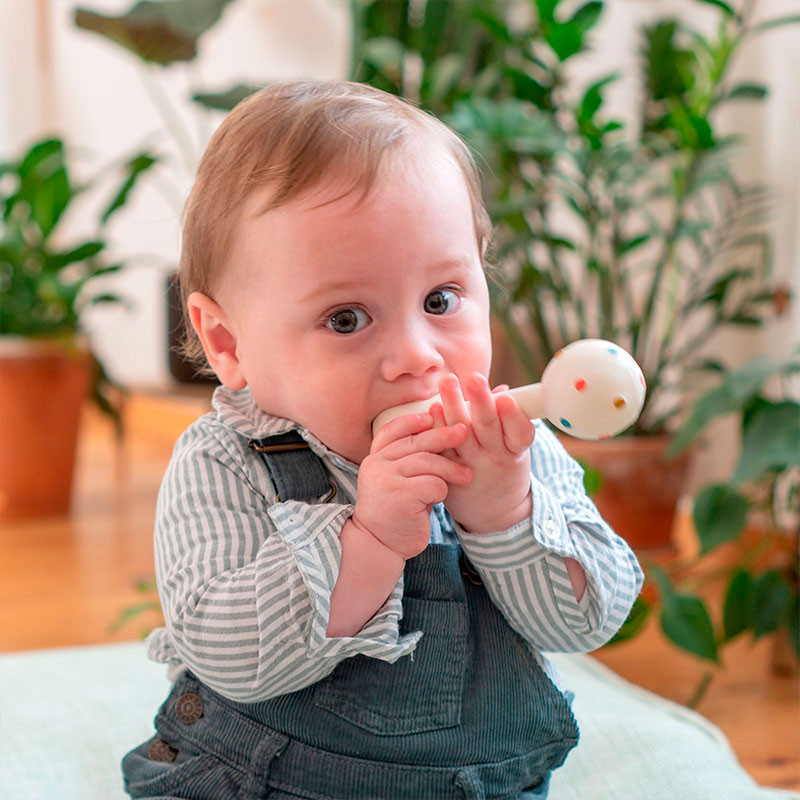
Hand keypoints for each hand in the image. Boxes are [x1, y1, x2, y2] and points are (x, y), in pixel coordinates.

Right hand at [352, 412, 471, 558]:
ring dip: (451, 468)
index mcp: (375, 458)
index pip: (392, 430)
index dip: (412, 421)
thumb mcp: (399, 480)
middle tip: (464, 432)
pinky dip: (442, 489)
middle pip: (416, 442)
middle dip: (443, 435)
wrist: (379, 544)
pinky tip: (441, 498)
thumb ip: (411, 460)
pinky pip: (432, 483)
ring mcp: (386, 479)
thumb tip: (440, 431)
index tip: (432, 416)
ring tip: (467, 475)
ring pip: (427, 462)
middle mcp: (377, 465)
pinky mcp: (400, 496)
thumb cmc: (396, 510)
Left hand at [431, 372, 534, 532]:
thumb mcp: (513, 447)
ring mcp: (472, 466)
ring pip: (462, 436)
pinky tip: (433, 409)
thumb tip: (502, 389)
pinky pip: (443, 448)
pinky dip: (437, 428)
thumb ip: (506, 419)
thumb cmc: (504, 467)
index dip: (514, 417)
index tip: (505, 398)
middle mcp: (495, 458)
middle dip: (481, 402)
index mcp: (516, 451)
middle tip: (473, 378)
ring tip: (447, 383)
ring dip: (454, 407)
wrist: (494, 513)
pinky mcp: (450, 471)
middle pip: (489, 429)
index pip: (520, 434)